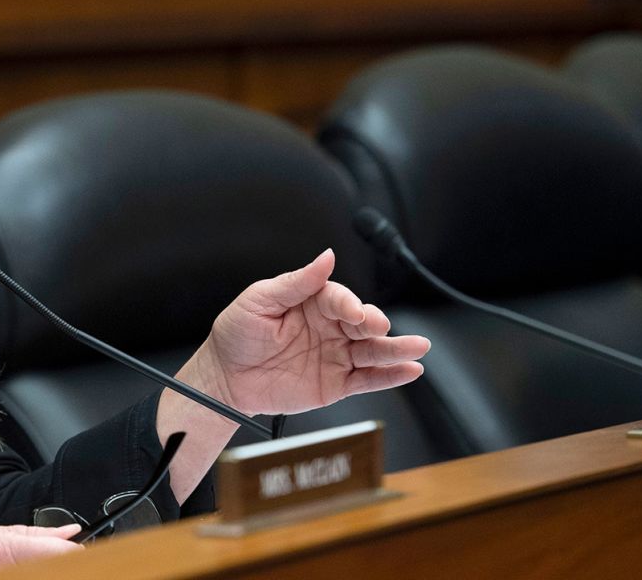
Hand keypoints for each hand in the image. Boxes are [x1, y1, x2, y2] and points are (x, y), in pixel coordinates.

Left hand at [195, 248, 429, 416]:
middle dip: (376, 324)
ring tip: (418, 348)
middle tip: (380, 327)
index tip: (354, 312)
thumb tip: (326, 257)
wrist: (223, 379)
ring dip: (396, 349)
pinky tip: (408, 370)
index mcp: (312, 302)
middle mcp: (329, 327)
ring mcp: (335, 356)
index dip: (349, 304)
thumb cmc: (236, 335)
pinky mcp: (336, 384)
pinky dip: (389, 376)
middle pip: (363, 323)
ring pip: (372, 351)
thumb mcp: (259, 300)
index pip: (340, 298)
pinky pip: (367, 379)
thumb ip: (296, 282)